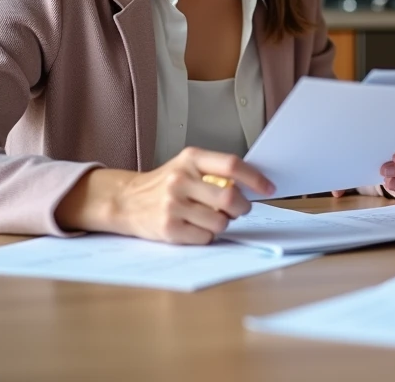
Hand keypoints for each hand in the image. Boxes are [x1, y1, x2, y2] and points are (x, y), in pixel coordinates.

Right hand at [55, 147, 273, 244]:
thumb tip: (254, 186)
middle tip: (239, 209)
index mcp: (191, 158)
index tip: (269, 188)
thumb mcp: (187, 166)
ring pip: (220, 222)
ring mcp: (173, 205)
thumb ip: (216, 171)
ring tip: (208, 216)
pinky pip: (205, 237)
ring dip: (222, 223)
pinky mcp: (168, 228)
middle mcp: (181, 179)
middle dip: (242, 207)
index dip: (255, 178)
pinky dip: (206, 235)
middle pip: (230, 198)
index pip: (232, 165)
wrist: (125, 200)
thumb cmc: (166, 183)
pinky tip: (194, 226)